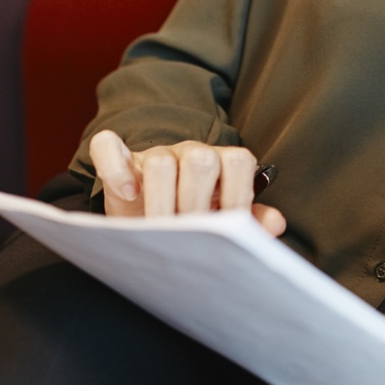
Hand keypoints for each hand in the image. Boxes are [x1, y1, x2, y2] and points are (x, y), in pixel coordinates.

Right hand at [88, 129, 285, 236]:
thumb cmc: (193, 217)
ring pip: (160, 160)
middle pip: (200, 160)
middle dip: (196, 203)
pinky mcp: (119, 159)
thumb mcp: (221, 219)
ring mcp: (153, 154)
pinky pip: (109, 146)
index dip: (238, 195)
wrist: (149, 210)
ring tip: (159, 231)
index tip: (230, 231)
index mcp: (222, 164)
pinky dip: (116, 168)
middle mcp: (190, 153)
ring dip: (160, 199)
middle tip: (190, 238)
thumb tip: (275, 224)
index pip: (238, 162)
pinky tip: (127, 194)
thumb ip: (250, 218)